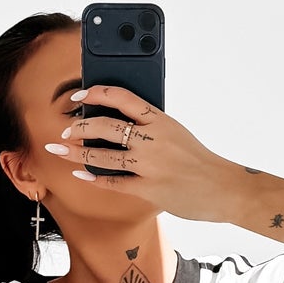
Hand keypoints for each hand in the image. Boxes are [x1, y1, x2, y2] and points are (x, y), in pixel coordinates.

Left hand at [44, 85, 241, 220]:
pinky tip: (80, 174)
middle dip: (79, 127)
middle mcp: (153, 139)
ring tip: (60, 149)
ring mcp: (150, 165)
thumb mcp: (176, 133)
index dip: (96, 94)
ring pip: (103, 155)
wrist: (223, 187)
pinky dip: (94, 178)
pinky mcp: (149, 188)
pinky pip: (114, 182)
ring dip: (76, 152)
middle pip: (106, 126)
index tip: (79, 96)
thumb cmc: (199, 160)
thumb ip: (150, 127)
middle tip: (66, 129)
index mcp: (161, 120)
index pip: (123, 97)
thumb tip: (117, 124)